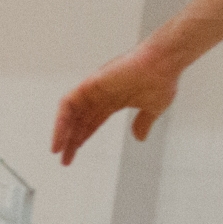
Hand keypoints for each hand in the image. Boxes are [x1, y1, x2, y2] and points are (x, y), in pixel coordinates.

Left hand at [51, 44, 179, 164]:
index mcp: (114, 100)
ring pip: (71, 113)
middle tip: (64, 160)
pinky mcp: (90, 84)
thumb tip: (139, 138)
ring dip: (62, 131)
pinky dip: (61, 119)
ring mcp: (94, 88)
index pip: (91, 122)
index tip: (74, 155)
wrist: (165, 63)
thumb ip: (143, 122)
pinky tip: (60, 135)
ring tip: (57, 151)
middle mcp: (101, 94)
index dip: (82, 139)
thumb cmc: (162, 80)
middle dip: (71, 140)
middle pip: (79, 121)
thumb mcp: (153, 109)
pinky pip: (68, 103)